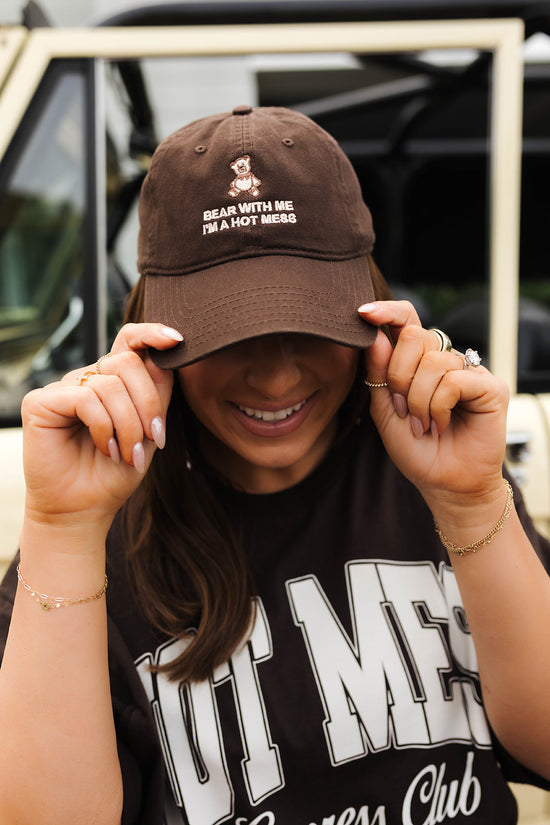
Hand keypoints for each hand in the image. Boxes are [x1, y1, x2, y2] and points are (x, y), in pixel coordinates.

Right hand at [21, 323, 181, 535]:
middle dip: (148, 403)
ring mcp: (63, 388)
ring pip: (110, 384)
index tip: (177, 340)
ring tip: (128, 453)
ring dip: (128, 424)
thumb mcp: (148, 431)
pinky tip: (106, 448)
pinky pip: (86, 398)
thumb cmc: (115, 473)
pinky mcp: (41, 402)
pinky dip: (104, 427)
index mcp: (113, 381)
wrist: (83, 509)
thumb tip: (168, 356)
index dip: (152, 333)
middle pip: (127, 362)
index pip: (130, 342)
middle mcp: (87, 378)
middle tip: (153, 439)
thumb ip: (157, 394)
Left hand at [358, 301, 508, 507]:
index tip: (363, 314)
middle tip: (403, 409)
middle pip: (414, 337)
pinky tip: (441, 424)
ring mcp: (470, 371)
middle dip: (398, 376)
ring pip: (433, 362)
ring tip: (423, 425)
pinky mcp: (490, 387)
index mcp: (420, 361)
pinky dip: (438, 406)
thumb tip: (376, 336)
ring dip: (418, 400)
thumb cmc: (416, 450)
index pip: (407, 321)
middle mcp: (446, 360)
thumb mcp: (385, 410)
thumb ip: (378, 374)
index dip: (387, 311)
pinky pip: (453, 380)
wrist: (443, 484)